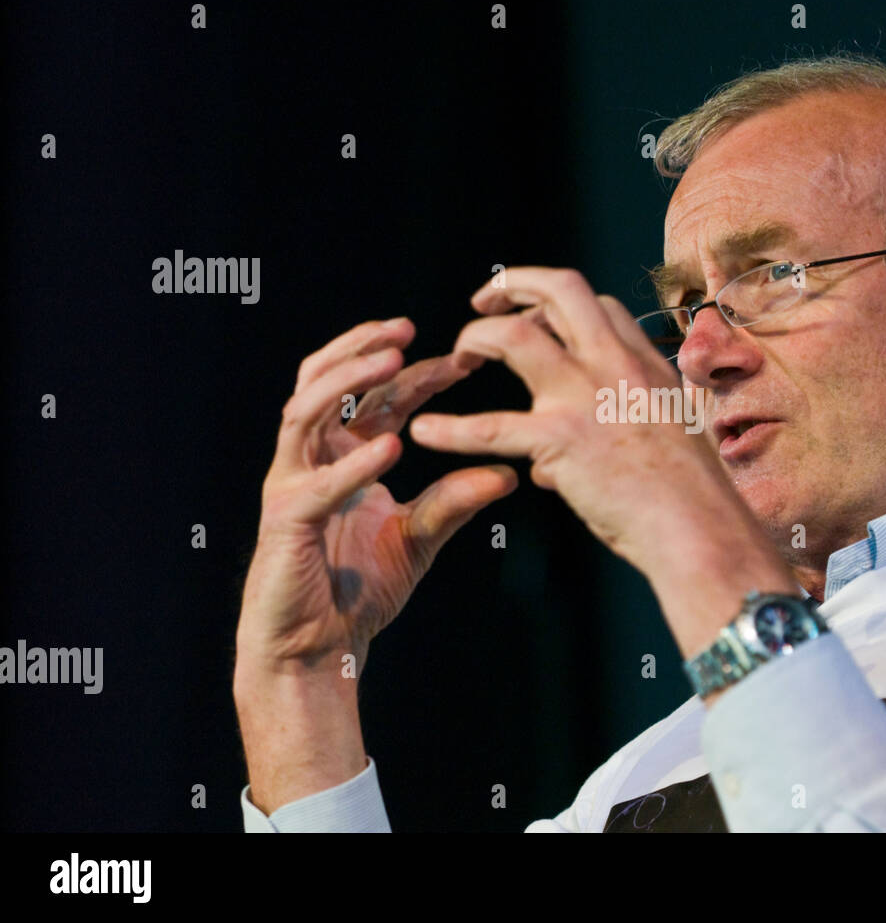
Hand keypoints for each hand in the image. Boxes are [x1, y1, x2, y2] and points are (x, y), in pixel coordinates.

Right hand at [236, 317, 516, 679]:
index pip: (376, 396)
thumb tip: (508, 474)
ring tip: (390, 360)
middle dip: (363, 347)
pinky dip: (353, 463)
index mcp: (342, 456)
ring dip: (348, 380)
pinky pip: (317, 483)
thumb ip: (455, 502)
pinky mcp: (284, 520)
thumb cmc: (358, 592)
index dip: (416, 370)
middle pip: (324, 380)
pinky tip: (391, 446)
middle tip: (407, 327)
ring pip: (304, 410)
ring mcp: (291, 484)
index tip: (464, 358)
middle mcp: (310, 459)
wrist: (319, 650)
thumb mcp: (420, 537)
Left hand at [408, 270, 796, 657]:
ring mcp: (586, 397)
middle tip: (486, 302)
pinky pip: (491, 428)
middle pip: (561, 290)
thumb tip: (548, 466)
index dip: (560, 307)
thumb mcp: (668, 441)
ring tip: (457, 357)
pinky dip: (450, 430)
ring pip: (515, 338)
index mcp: (645, 364)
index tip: (540, 322)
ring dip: (477, 338)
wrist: (697, 527)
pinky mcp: (561, 439)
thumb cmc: (690, 497)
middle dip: (515, 284)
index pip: (599, 306)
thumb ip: (609, 438)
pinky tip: (424, 432)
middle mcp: (616, 366)